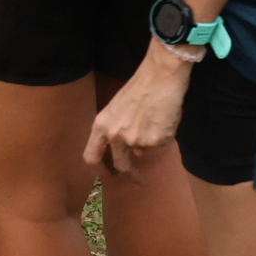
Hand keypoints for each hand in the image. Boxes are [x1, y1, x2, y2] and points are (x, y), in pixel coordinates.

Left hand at [85, 45, 192, 172]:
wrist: (160, 76)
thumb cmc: (139, 87)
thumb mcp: (118, 108)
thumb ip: (118, 131)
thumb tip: (134, 152)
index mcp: (102, 125)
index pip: (90, 156)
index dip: (98, 169)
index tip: (108, 174)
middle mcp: (116, 136)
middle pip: (120, 165)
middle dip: (129, 173)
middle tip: (137, 179)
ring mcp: (135, 140)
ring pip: (144, 151)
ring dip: (151, 140)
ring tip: (155, 119)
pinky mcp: (155, 141)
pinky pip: (160, 144)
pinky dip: (163, 135)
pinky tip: (164, 118)